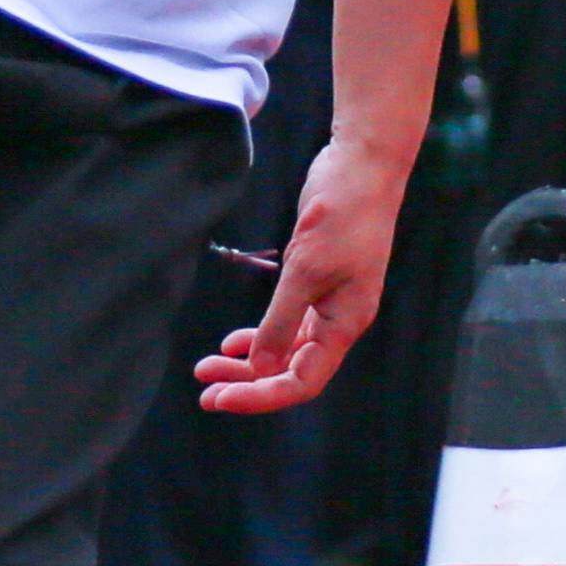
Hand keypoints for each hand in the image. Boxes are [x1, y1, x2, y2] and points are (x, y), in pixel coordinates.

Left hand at [198, 131, 409, 411]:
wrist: (361, 167)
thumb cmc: (341, 216)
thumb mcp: (305, 270)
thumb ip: (280, 322)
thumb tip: (259, 367)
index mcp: (345, 325)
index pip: (302, 381)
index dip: (260, 396)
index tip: (218, 397)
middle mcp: (339, 321)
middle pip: (291, 370)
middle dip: (247, 383)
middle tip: (204, 388)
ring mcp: (329, 301)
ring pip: (286, 349)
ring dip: (248, 361)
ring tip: (208, 366)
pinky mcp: (317, 281)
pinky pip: (287, 323)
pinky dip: (259, 334)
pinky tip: (232, 342)